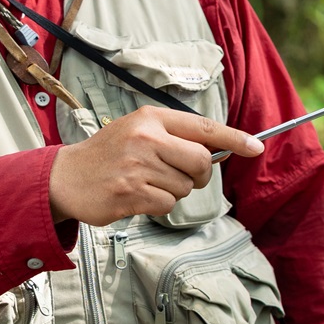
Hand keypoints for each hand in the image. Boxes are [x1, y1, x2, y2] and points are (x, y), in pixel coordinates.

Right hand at [47, 105, 261, 224]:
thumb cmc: (109, 154)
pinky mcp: (131, 193)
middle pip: (201, 162)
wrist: (66, 177)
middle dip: (199, 174)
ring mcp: (138, 166)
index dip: (235, 138)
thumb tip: (218, 151)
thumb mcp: (139, 130)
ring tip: (145, 182)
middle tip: (179, 175)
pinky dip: (158, 205)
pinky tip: (137, 196)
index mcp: (151, 118)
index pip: (204, 128)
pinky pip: (168, 204)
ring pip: (185, 187)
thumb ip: (175, 137)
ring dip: (172, 190)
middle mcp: (146, 138)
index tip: (256, 147)